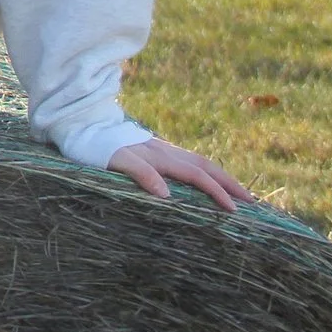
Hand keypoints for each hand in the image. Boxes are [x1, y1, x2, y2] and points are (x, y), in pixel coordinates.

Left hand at [107, 137, 253, 211]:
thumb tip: (167, 195)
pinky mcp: (153, 148)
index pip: (197, 176)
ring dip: (220, 176)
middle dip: (230, 183)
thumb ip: (140, 174)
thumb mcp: (114, 161)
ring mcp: (160, 148)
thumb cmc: (94, 145)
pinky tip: (204, 179)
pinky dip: (203, 171)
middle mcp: (164, 151)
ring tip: (236, 191)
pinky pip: (186, 160)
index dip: (217, 192)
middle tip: (251, 202)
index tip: (234, 210)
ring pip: (198, 161)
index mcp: (159, 156)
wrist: (80, 121)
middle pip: (205, 166)